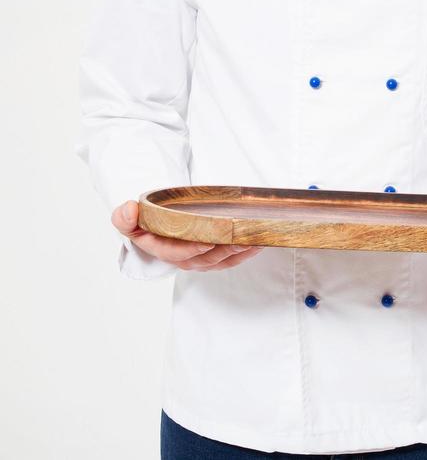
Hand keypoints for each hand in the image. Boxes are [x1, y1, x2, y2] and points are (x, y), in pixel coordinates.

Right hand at [112, 200, 263, 271]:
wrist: (156, 222)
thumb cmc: (146, 219)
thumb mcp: (130, 218)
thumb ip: (124, 218)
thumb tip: (129, 210)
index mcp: (163, 250)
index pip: (178, 254)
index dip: (192, 249)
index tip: (206, 241)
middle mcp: (184, 259)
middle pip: (207, 258)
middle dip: (226, 249)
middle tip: (242, 238)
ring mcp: (201, 259)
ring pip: (223, 259)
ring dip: (240, 251)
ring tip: (256, 239)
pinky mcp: (214, 256)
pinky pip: (231, 258)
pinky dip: (246, 251)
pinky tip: (259, 241)